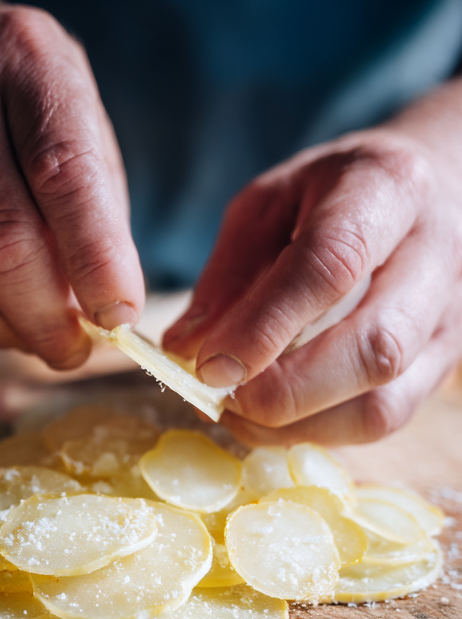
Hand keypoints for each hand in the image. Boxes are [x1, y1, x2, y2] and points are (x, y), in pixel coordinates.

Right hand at [0, 4, 144, 368]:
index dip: (96, 260)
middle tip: (72, 351)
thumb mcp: (74, 115)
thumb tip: (98, 314)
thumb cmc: (12, 94)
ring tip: (29, 339)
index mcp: (21, 56)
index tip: (119, 316)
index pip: (64, 176)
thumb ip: (93, 205)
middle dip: (43, 316)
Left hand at [163, 114, 461, 444]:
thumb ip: (227, 275)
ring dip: (298, 424)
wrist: (434, 187)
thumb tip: (183, 350)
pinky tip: (271, 419)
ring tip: (235, 413)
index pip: (330, 268)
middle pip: (373, 348)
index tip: (210, 366)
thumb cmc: (335, 194)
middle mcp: (437, 256)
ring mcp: (451, 317)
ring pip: (385, 402)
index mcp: (386, 190)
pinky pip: (387, 418)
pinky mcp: (446, 361)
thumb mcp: (267, 206)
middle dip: (284, 391)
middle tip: (219, 397)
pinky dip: (319, 431)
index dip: (264, 327)